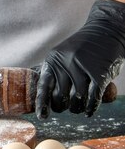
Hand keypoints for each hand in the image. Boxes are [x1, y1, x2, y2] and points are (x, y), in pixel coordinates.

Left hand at [35, 0, 124, 118]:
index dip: (42, 103)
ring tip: (79, 107)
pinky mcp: (99, 72)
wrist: (106, 31)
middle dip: (63, 106)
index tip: (42, 117)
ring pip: (77, 99)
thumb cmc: (83, 48)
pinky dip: (91, 107)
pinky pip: (93, 98)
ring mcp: (83, 66)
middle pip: (60, 97)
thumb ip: (54, 71)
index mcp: (54, 59)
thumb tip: (43, 95)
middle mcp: (66, 62)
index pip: (44, 85)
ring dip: (78, 108)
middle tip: (68, 106)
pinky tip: (89, 111)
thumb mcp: (63, 54)